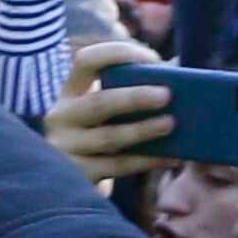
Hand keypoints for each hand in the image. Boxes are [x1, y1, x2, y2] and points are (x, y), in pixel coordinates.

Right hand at [45, 50, 172, 182]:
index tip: (153, 60)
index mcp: (70, 92)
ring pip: (108, 138)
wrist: (67, 182)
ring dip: (142, 130)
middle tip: (167, 95)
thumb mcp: (104, 110)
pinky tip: (171, 157)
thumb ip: (130, 90)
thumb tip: (176, 72)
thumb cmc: (99, 134)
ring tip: (171, 124)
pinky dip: (146, 160)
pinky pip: (116, 166)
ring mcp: (65, 148)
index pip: (86, 61)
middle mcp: (61, 117)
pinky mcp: (76, 175)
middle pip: (99, 103)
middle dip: (134, 97)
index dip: (118, 54)